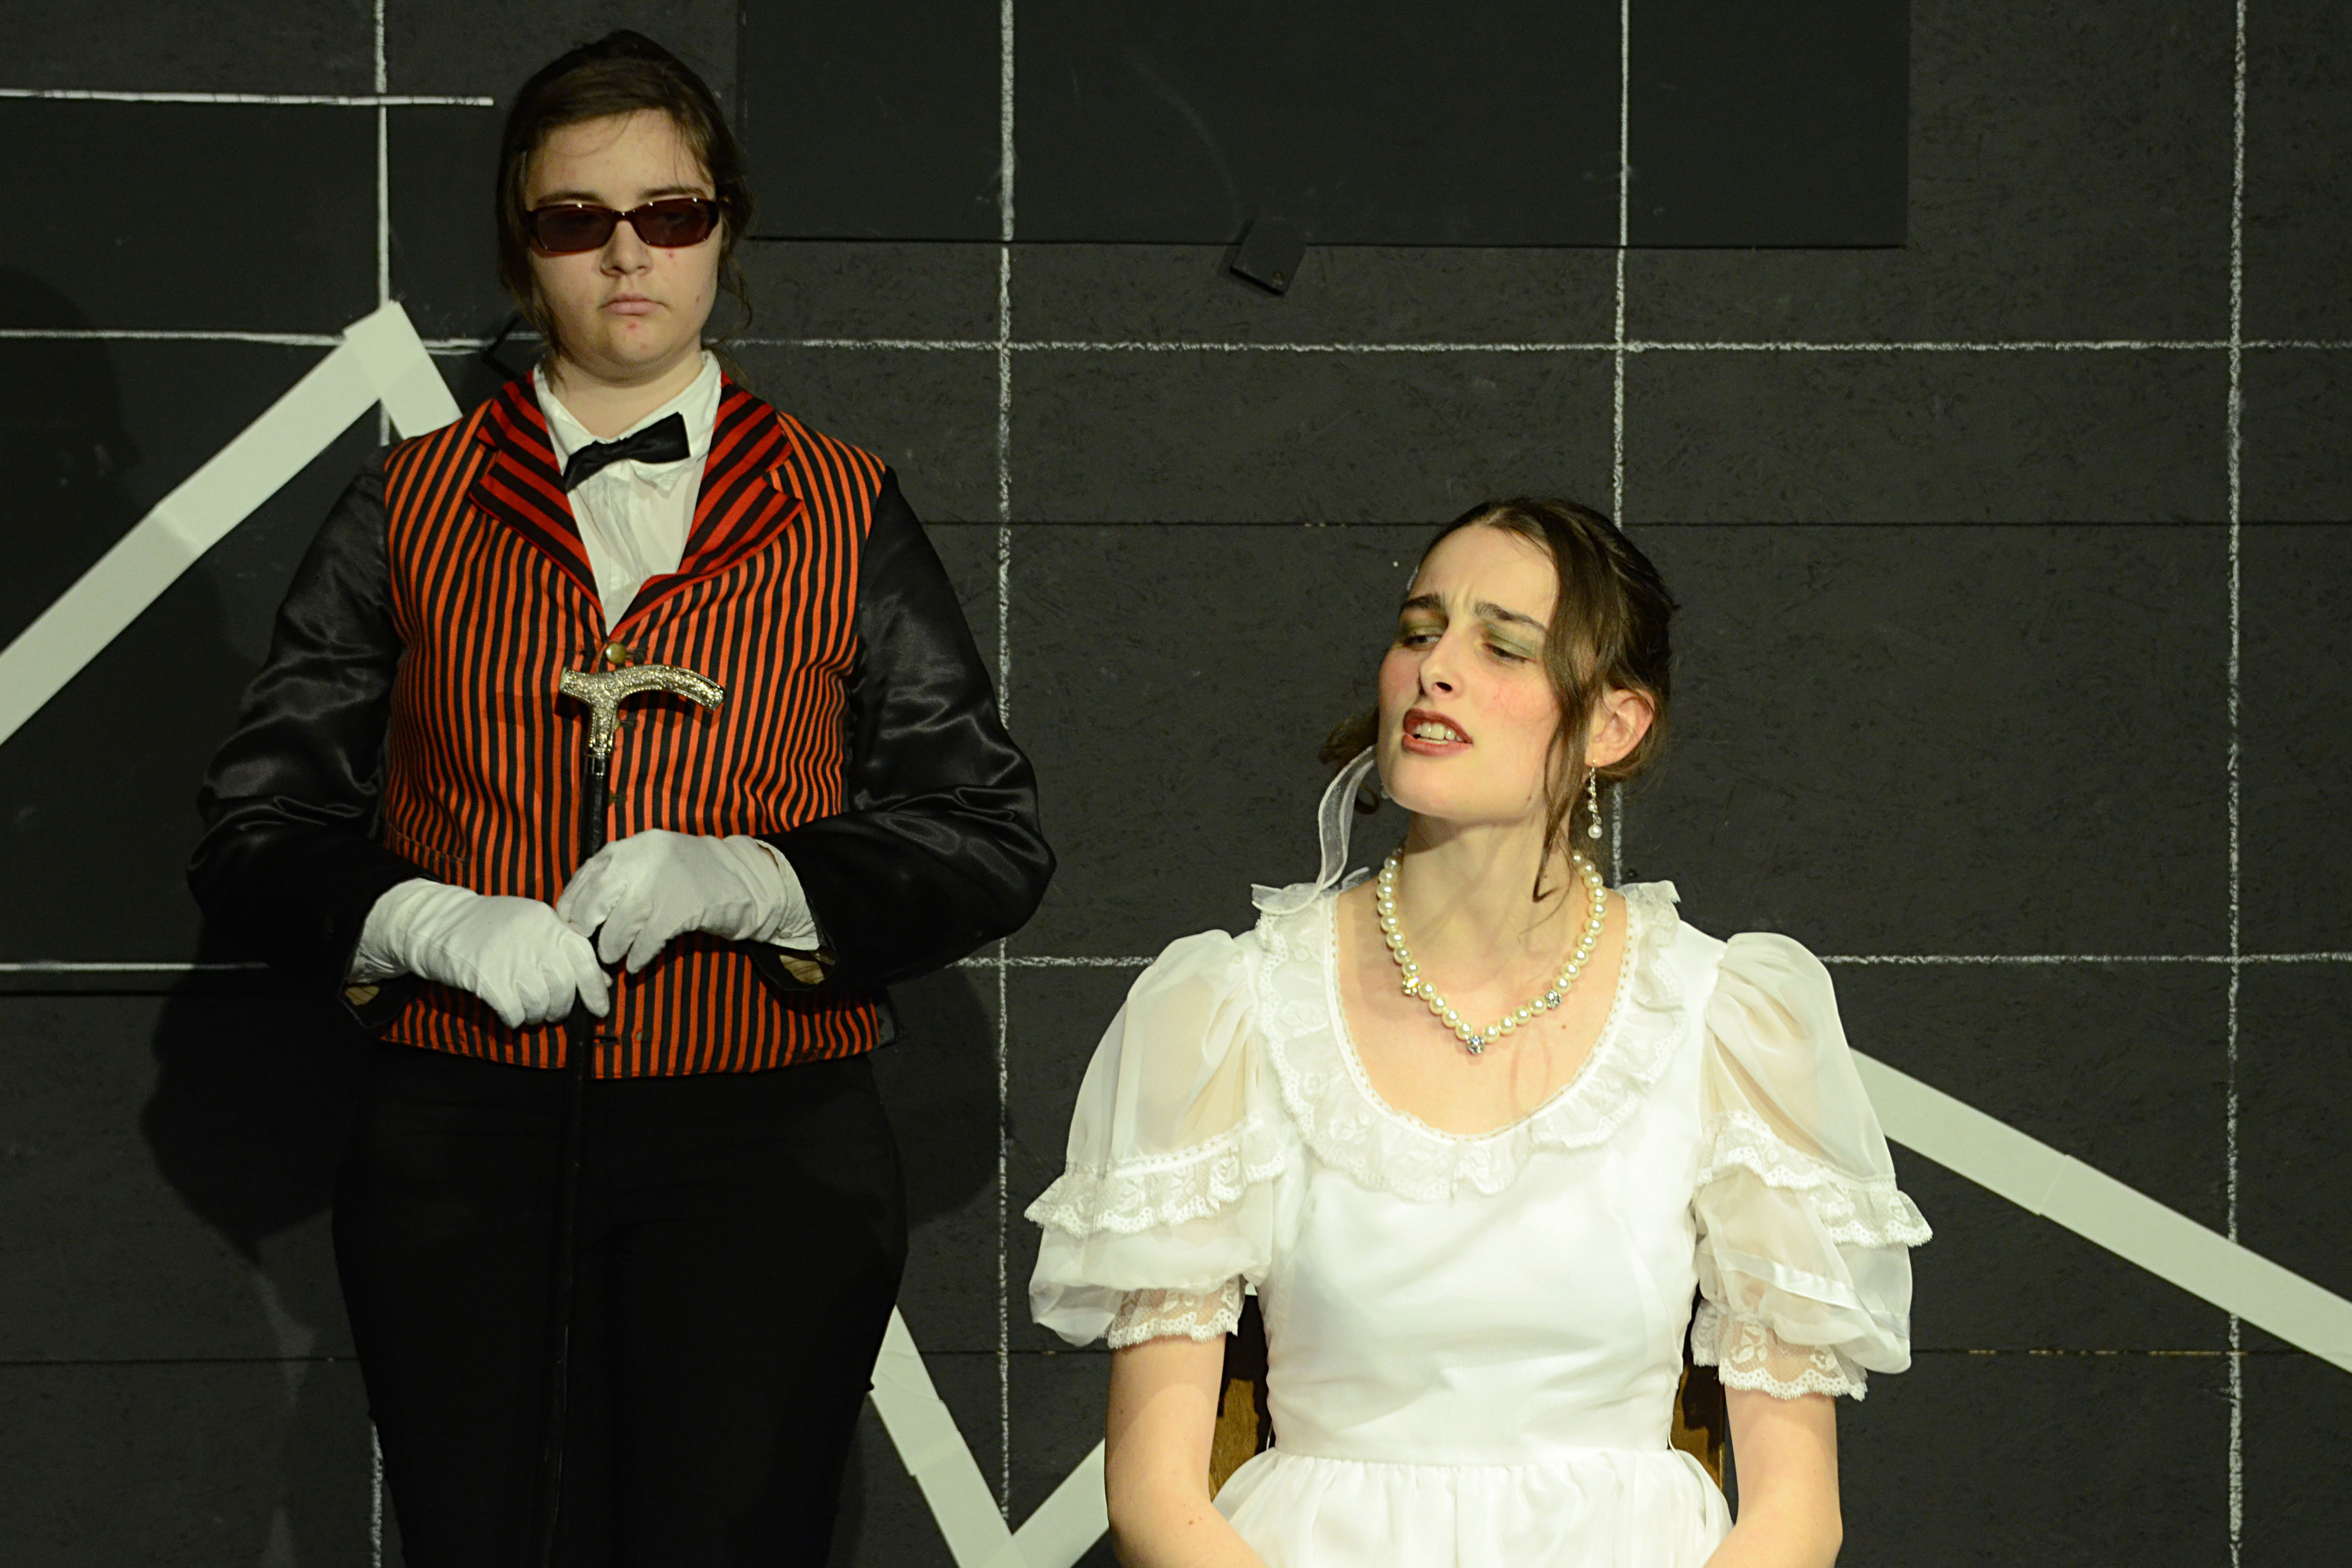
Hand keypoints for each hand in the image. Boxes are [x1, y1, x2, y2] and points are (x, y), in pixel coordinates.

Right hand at [369, 881, 610, 1028]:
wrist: (439, 923)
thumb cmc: (488, 926)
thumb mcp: (531, 923)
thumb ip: (563, 947)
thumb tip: (600, 981)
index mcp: (548, 922)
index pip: (585, 958)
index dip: (595, 988)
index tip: (600, 1007)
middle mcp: (535, 939)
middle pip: (564, 986)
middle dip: (562, 1007)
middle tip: (552, 1011)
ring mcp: (511, 959)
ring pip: (541, 1002)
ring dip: (537, 1015)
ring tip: (528, 1011)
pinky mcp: (489, 979)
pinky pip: (515, 1013)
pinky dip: (515, 1019)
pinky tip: (509, 1012)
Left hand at [556, 830, 810, 972]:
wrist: (743, 878)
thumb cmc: (691, 874)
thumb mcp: (652, 858)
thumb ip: (619, 872)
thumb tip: (580, 907)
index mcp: (631, 846)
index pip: (585, 877)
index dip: (573, 906)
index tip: (570, 925)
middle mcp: (640, 862)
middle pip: (594, 903)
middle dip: (585, 930)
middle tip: (587, 946)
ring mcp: (659, 886)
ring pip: (618, 928)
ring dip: (611, 949)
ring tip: (613, 958)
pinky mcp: (677, 911)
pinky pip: (645, 943)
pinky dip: (637, 958)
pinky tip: (635, 964)